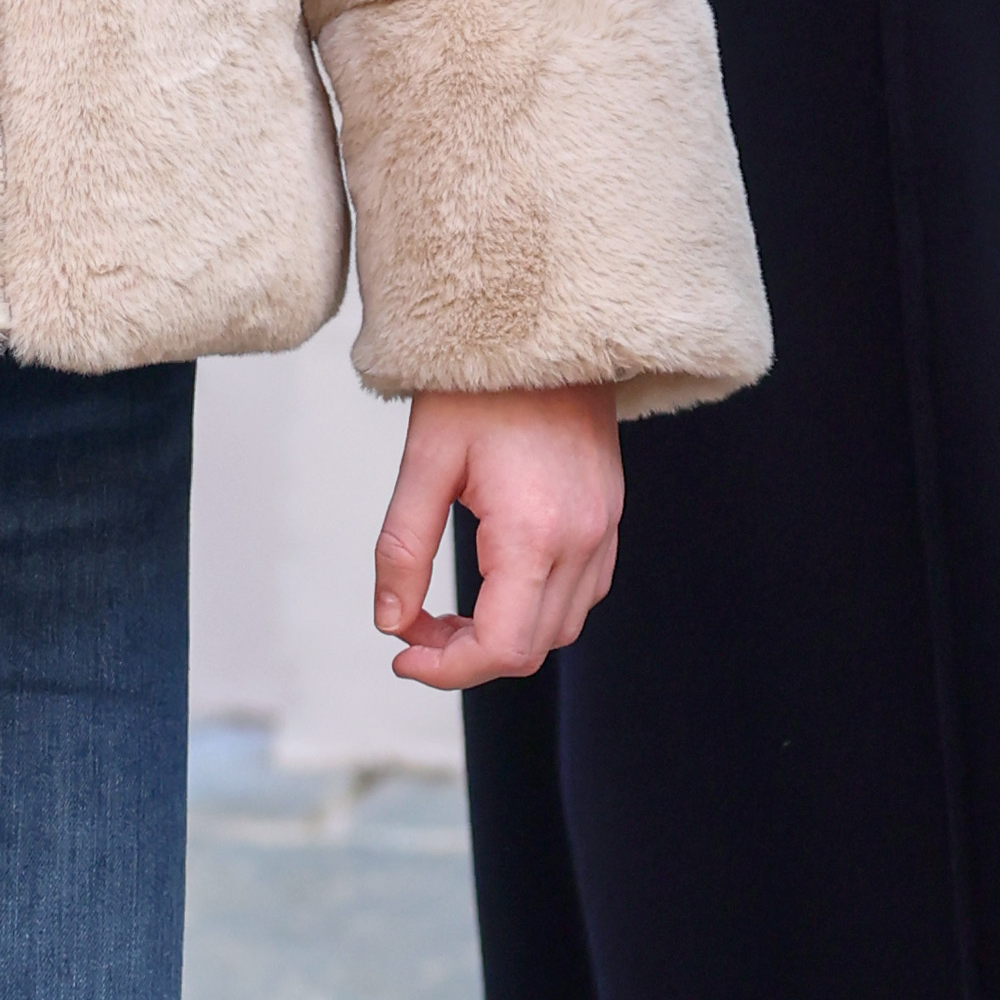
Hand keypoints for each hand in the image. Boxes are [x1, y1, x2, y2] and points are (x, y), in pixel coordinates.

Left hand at [371, 382, 623, 689]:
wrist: (541, 329)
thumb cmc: (476, 388)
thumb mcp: (422, 464)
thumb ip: (402, 551)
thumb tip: (391, 623)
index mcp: (533, 532)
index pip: (502, 648)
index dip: (448, 670)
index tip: (402, 656)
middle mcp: (581, 540)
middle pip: (532, 649)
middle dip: (466, 657)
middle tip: (412, 629)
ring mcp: (604, 530)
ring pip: (561, 627)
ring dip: (503, 636)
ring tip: (445, 611)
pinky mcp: (609, 517)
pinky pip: (581, 593)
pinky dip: (534, 609)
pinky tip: (492, 583)